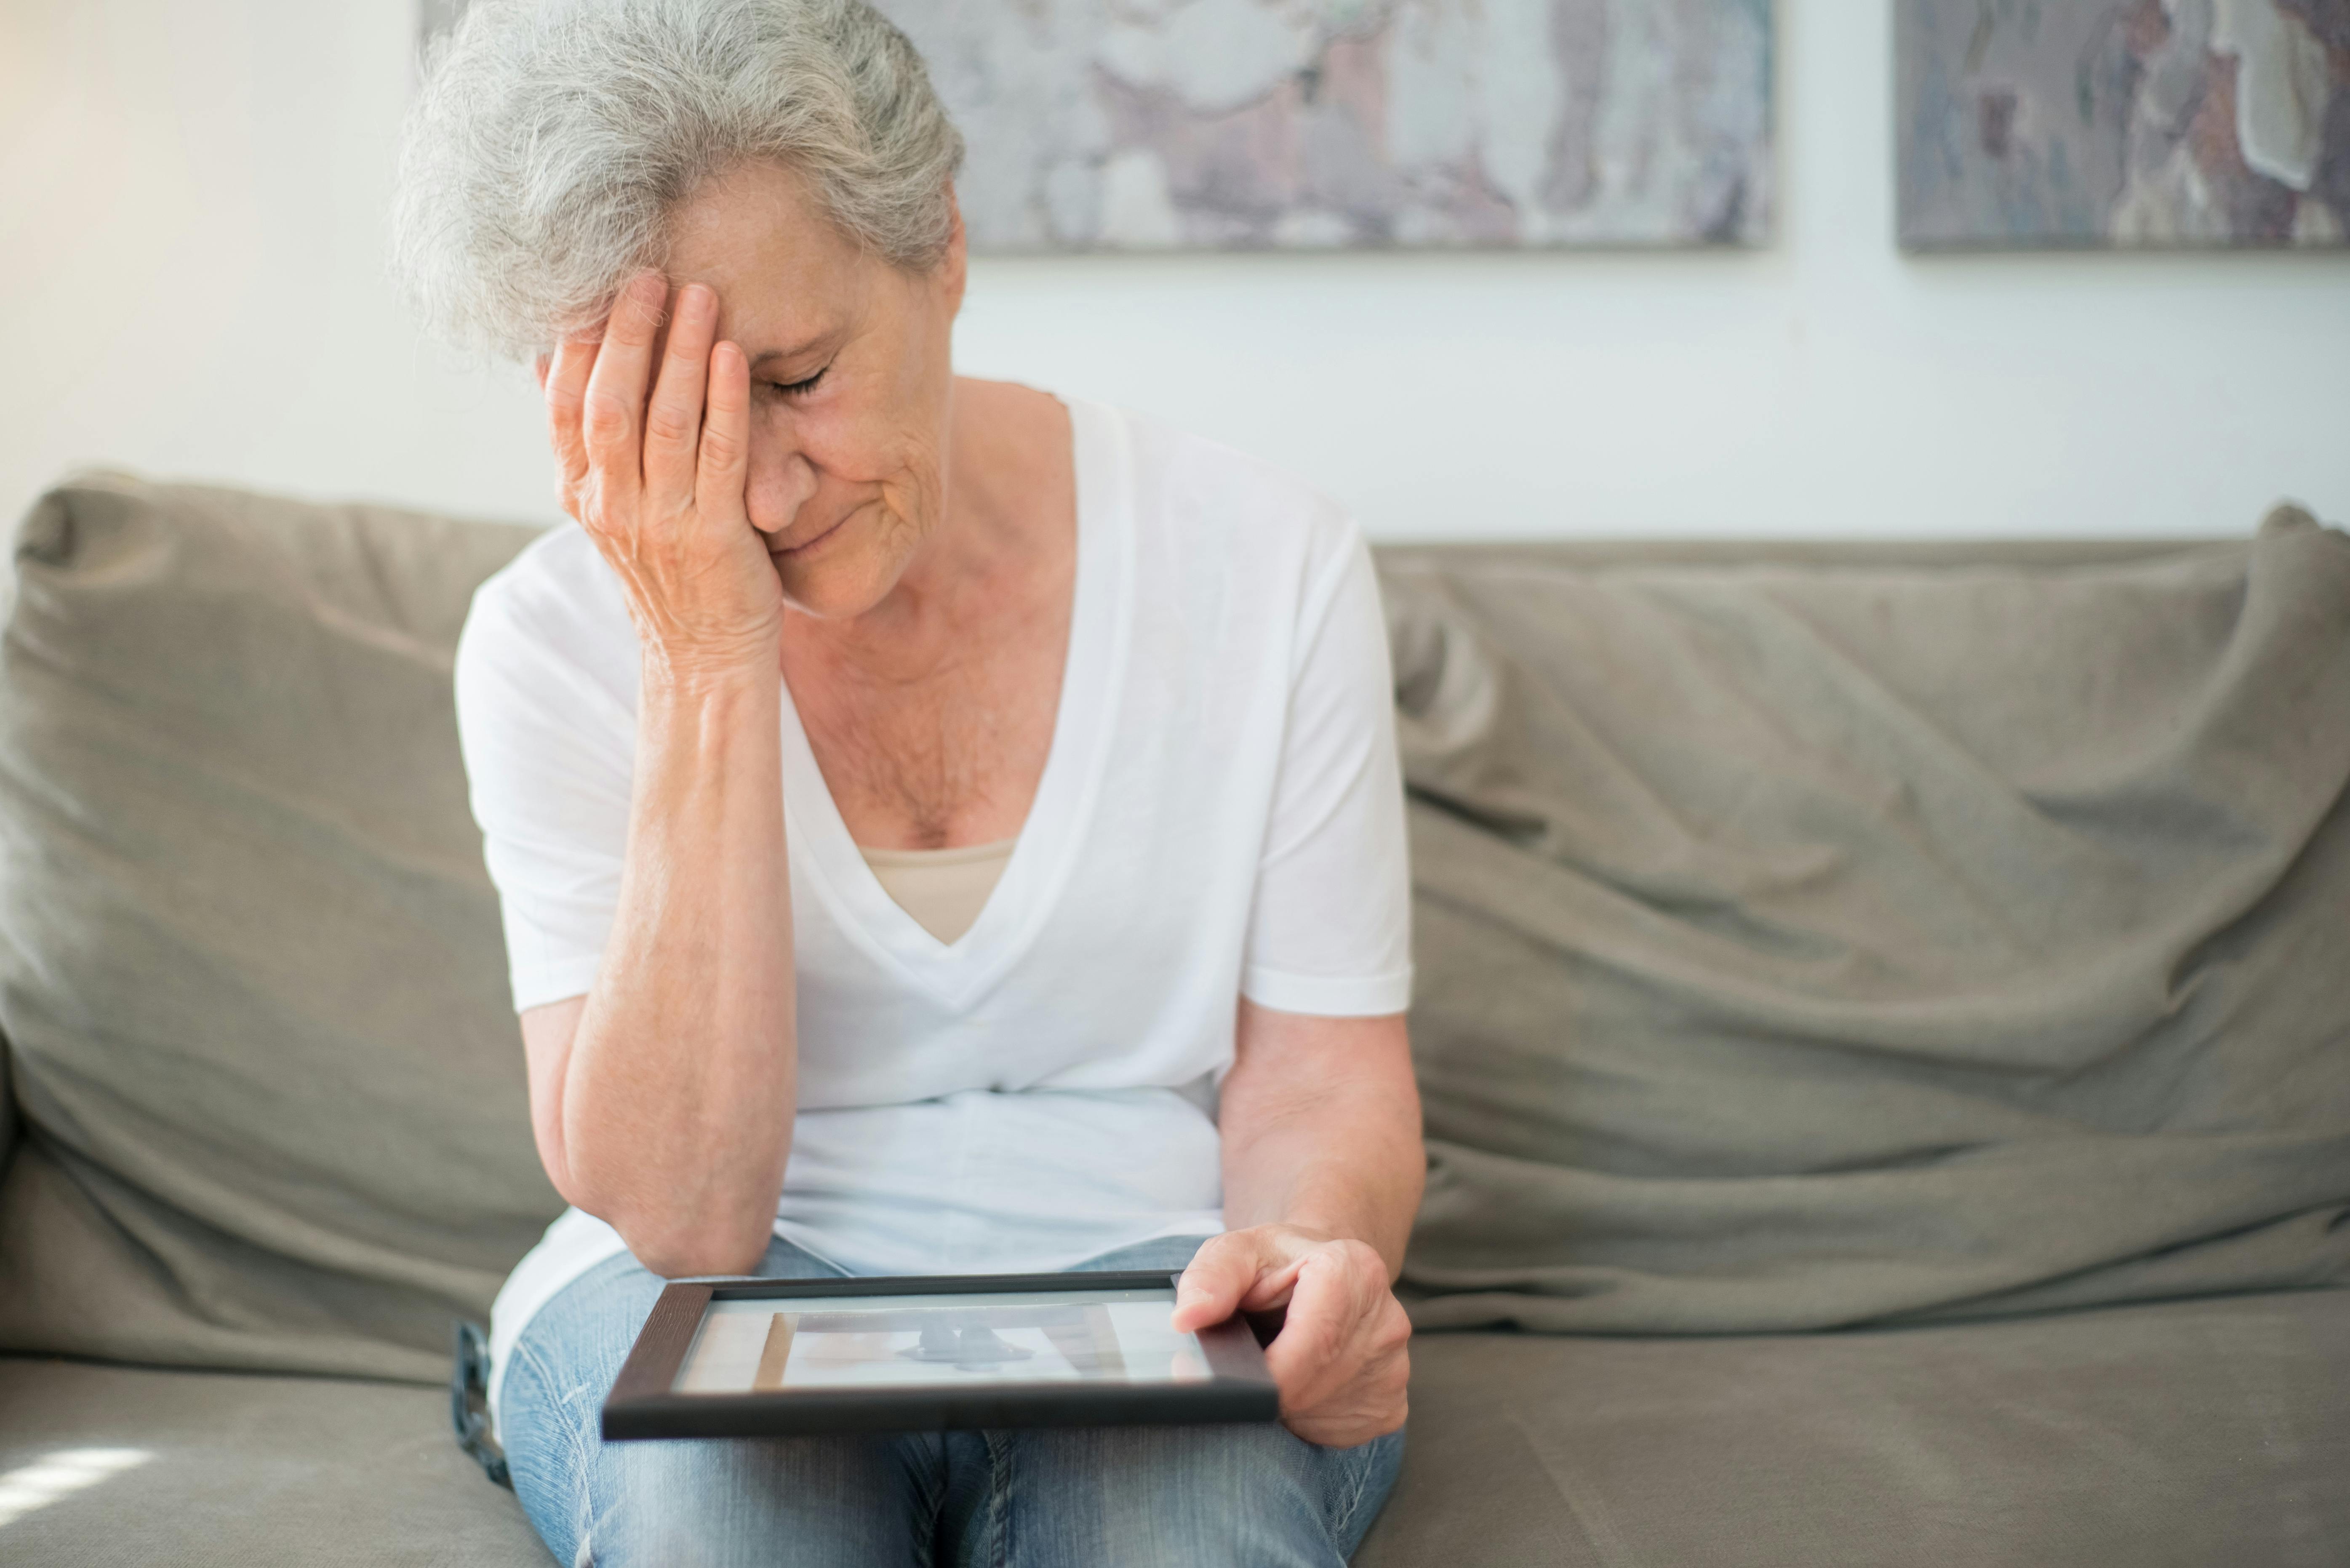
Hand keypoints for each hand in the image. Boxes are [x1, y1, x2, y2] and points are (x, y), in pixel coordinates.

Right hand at [544, 271, 782, 679]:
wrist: (704, 656)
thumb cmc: (667, 570)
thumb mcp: (610, 505)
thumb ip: (583, 438)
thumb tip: (547, 357)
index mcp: (581, 495)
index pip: (566, 406)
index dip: (581, 344)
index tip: (599, 286)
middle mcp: (613, 507)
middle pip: (609, 404)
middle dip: (628, 335)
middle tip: (649, 274)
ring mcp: (663, 523)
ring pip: (664, 422)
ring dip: (680, 353)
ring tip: (699, 294)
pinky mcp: (716, 536)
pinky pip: (720, 456)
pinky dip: (725, 402)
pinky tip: (732, 356)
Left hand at [1170, 1224, 1410, 1447]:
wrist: (1320, 1273)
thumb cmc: (1275, 1265)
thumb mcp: (1236, 1253)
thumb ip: (1210, 1278)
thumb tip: (1187, 1319)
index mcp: (1354, 1271)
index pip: (1313, 1343)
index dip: (1263, 1375)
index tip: (1225, 1383)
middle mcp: (1387, 1320)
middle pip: (1316, 1384)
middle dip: (1270, 1389)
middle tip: (1249, 1364)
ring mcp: (1395, 1368)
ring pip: (1323, 1413)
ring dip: (1288, 1406)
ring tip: (1278, 1364)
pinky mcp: (1393, 1405)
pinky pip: (1340, 1435)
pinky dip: (1309, 1421)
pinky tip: (1301, 1386)